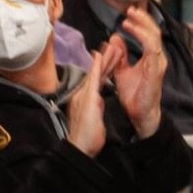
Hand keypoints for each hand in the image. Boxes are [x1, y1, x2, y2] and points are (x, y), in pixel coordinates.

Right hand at [63, 38, 122, 157]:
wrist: (79, 147)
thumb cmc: (86, 137)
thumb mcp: (92, 118)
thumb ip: (94, 107)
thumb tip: (97, 100)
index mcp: (85, 98)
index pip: (96, 79)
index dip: (103, 67)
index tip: (108, 55)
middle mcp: (83, 94)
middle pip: (96, 73)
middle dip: (105, 59)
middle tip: (112, 44)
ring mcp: (84, 95)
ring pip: (96, 73)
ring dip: (104, 59)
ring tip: (112, 45)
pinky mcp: (88, 98)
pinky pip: (94, 80)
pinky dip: (97, 67)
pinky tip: (100, 56)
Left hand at [110, 5, 166, 137]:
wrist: (139, 113)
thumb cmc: (133, 94)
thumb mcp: (122, 70)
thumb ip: (120, 55)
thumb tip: (115, 37)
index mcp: (151, 57)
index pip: (149, 33)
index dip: (140, 21)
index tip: (128, 13)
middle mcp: (157, 58)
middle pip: (154, 30)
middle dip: (142, 18)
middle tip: (130, 9)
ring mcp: (158, 63)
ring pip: (154, 36)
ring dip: (141, 25)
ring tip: (129, 18)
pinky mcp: (155, 70)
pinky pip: (151, 48)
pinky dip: (141, 37)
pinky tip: (130, 30)